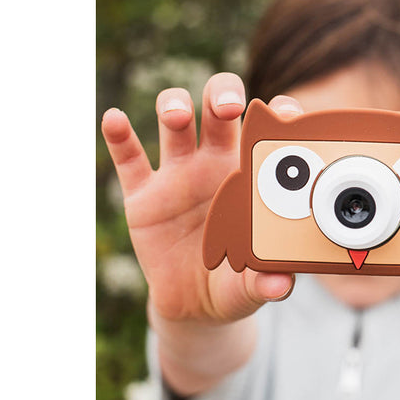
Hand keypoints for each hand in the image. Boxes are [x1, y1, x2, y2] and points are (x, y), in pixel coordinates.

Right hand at [101, 73, 295, 324]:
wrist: (194, 306)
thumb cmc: (235, 282)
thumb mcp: (252, 283)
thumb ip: (265, 279)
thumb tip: (280, 286)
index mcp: (251, 174)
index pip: (267, 126)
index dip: (277, 110)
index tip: (284, 112)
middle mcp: (215, 163)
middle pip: (217, 107)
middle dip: (222, 94)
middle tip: (229, 106)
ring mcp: (177, 175)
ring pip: (174, 121)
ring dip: (174, 106)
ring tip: (177, 116)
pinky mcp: (142, 195)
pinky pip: (129, 158)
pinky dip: (118, 135)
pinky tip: (114, 119)